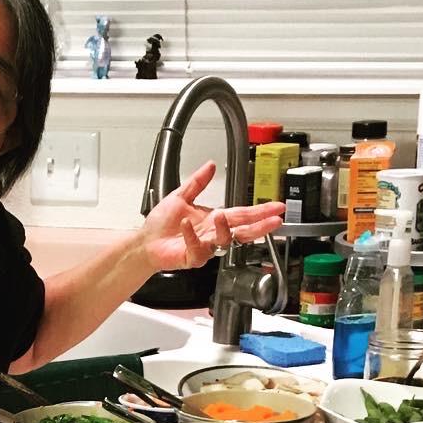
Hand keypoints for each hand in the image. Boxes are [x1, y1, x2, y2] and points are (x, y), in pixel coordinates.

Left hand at [138, 161, 284, 272]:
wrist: (145, 241)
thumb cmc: (162, 224)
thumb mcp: (181, 196)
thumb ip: (197, 182)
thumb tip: (210, 165)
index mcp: (214, 219)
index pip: (242, 214)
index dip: (260, 211)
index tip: (277, 207)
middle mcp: (213, 234)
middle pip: (242, 231)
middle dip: (259, 226)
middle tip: (274, 221)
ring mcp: (204, 247)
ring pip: (223, 241)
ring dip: (224, 229)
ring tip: (220, 216)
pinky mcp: (192, 257)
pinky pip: (198, 249)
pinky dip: (192, 236)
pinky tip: (185, 224)